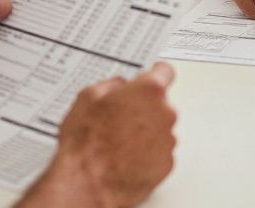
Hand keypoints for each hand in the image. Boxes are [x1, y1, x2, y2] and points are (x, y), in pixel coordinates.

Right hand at [33, 63, 178, 207]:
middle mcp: (165, 113)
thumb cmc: (86, 143)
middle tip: (119, 117)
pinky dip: (147, 153)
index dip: (154, 74)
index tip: (150, 76)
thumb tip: (117, 86)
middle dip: (143, 107)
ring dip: (145, 131)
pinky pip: (159, 152)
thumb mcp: (87, 98)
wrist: (88, 182)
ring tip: (118, 141)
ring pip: (160, 128)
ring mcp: (167, 140)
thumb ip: (110, 85)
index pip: (164, 72)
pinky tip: (125, 157)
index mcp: (148, 91)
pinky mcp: (166, 164)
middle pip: (161, 103)